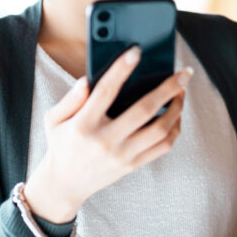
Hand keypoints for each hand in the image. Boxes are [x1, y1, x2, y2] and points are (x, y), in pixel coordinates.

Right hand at [24, 45, 191, 221]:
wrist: (65, 184)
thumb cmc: (61, 143)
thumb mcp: (53, 119)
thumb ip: (70, 98)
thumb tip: (87, 80)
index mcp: (83, 125)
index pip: (105, 92)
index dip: (121, 69)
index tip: (136, 52)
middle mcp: (105, 140)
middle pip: (144, 110)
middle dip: (168, 88)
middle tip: (183, 73)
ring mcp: (122, 155)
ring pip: (160, 130)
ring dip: (176, 108)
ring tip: (181, 92)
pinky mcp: (133, 165)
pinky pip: (163, 147)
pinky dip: (174, 129)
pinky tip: (176, 115)